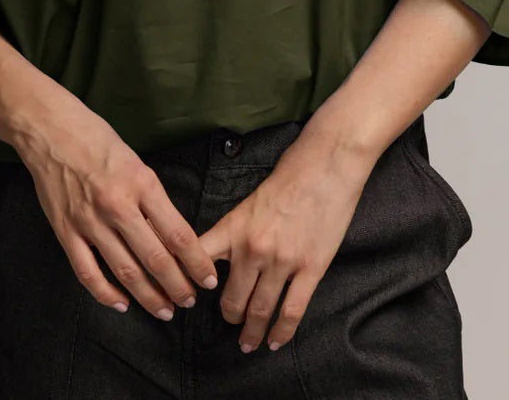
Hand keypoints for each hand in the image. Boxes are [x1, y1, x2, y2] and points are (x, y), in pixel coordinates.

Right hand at [17, 104, 220, 319]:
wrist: (51, 130)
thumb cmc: (97, 140)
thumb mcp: (136, 163)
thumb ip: (151, 199)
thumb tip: (169, 236)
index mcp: (141, 184)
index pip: (178, 234)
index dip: (196, 262)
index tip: (208, 278)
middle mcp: (118, 206)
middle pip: (155, 259)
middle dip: (178, 286)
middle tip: (189, 301)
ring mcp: (90, 221)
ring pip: (125, 272)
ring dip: (148, 296)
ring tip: (164, 309)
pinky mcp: (66, 231)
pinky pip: (88, 272)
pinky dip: (106, 294)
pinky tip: (121, 304)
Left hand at [195, 138, 372, 353]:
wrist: (325, 166)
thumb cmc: (288, 177)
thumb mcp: (248, 202)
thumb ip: (234, 231)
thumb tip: (219, 258)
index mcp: (233, 228)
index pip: (198, 261)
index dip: (187, 284)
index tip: (183, 299)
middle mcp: (253, 249)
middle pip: (231, 299)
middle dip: (229, 318)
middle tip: (230, 324)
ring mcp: (282, 262)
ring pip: (260, 311)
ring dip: (252, 332)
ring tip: (248, 343)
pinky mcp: (310, 269)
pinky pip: (291, 311)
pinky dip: (281, 333)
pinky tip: (275, 342)